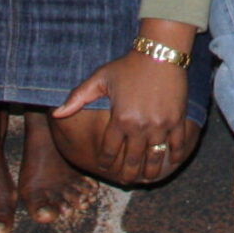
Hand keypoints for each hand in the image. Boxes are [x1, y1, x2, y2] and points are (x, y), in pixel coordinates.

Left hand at [54, 45, 191, 185]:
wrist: (161, 52)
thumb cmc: (128, 65)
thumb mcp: (100, 78)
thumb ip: (77, 97)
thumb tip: (56, 113)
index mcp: (119, 119)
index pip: (109, 151)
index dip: (106, 162)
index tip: (105, 166)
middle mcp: (140, 127)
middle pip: (132, 160)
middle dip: (127, 174)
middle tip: (125, 180)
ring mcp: (160, 125)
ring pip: (154, 158)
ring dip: (150, 171)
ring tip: (146, 178)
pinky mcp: (177, 119)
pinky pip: (177, 144)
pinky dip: (174, 155)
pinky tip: (171, 161)